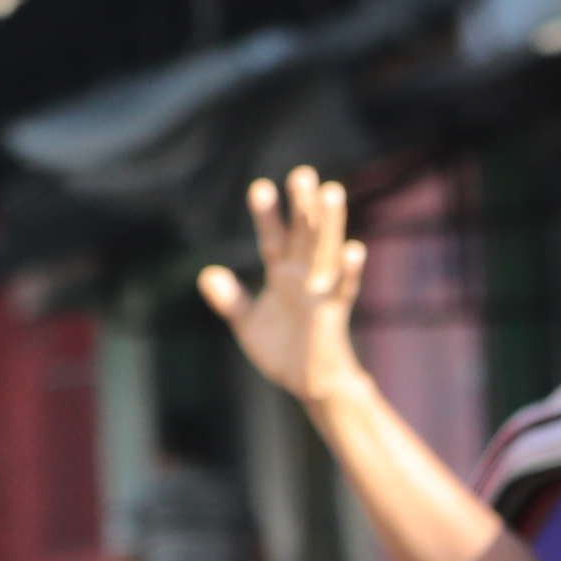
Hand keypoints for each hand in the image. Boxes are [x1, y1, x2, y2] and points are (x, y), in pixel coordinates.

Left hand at [197, 168, 367, 408]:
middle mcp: (304, 278)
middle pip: (304, 236)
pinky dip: (350, 272)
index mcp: (282, 276)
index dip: (267, 216)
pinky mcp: (333, 316)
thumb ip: (229, 299)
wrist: (310, 387)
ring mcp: (321, 295)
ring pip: (326, 253)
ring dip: (330, 224)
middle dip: (303, 206)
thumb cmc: (284, 352)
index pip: (273, 239)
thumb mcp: (247, 323)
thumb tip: (206, 273)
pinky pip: (344, 291)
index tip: (261, 187)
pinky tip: (354, 250)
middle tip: (303, 173)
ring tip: (332, 192)